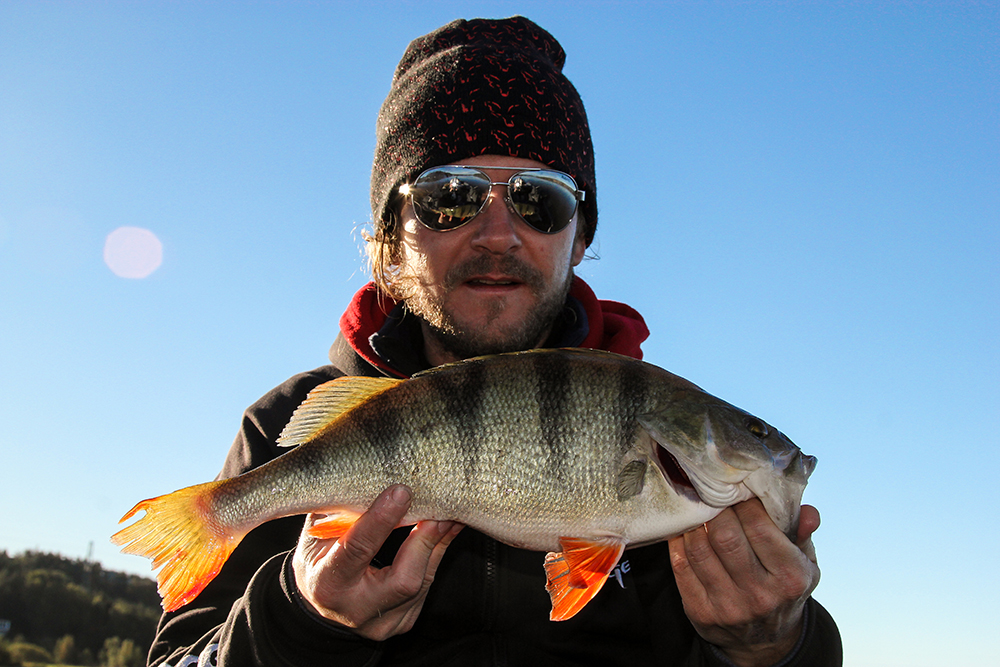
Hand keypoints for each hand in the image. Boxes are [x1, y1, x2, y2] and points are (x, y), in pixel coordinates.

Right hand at [292, 485, 463, 640]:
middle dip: (425, 540)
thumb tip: (372, 471)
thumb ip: (341, 510)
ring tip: (450, 512)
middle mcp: (355, 609)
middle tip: (441, 506)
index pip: (357, 550)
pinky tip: (442, 532)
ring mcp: (382, 623)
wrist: (319, 605)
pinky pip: (427, 587)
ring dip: (437, 544)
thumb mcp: (317, 535)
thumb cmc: (318, 559)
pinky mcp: (402, 622)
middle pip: (403, 580)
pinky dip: (435, 556)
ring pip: (421, 583)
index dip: (380, 520)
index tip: (400, 491)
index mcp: (327, 583)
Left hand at [668, 499, 820, 666]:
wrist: (764, 641)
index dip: (745, 504)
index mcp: (790, 578)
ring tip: (699, 512)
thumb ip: (803, 533)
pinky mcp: (700, 612)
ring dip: (694, 524)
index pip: (760, 528)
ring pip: (699, 549)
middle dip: (717, 510)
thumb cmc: (783, 589)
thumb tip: (806, 511)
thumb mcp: (805, 564)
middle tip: (715, 499)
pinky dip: (679, 542)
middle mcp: (760, 595)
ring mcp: (728, 606)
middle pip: (725, 537)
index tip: (740, 494)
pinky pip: (681, 566)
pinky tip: (684, 530)